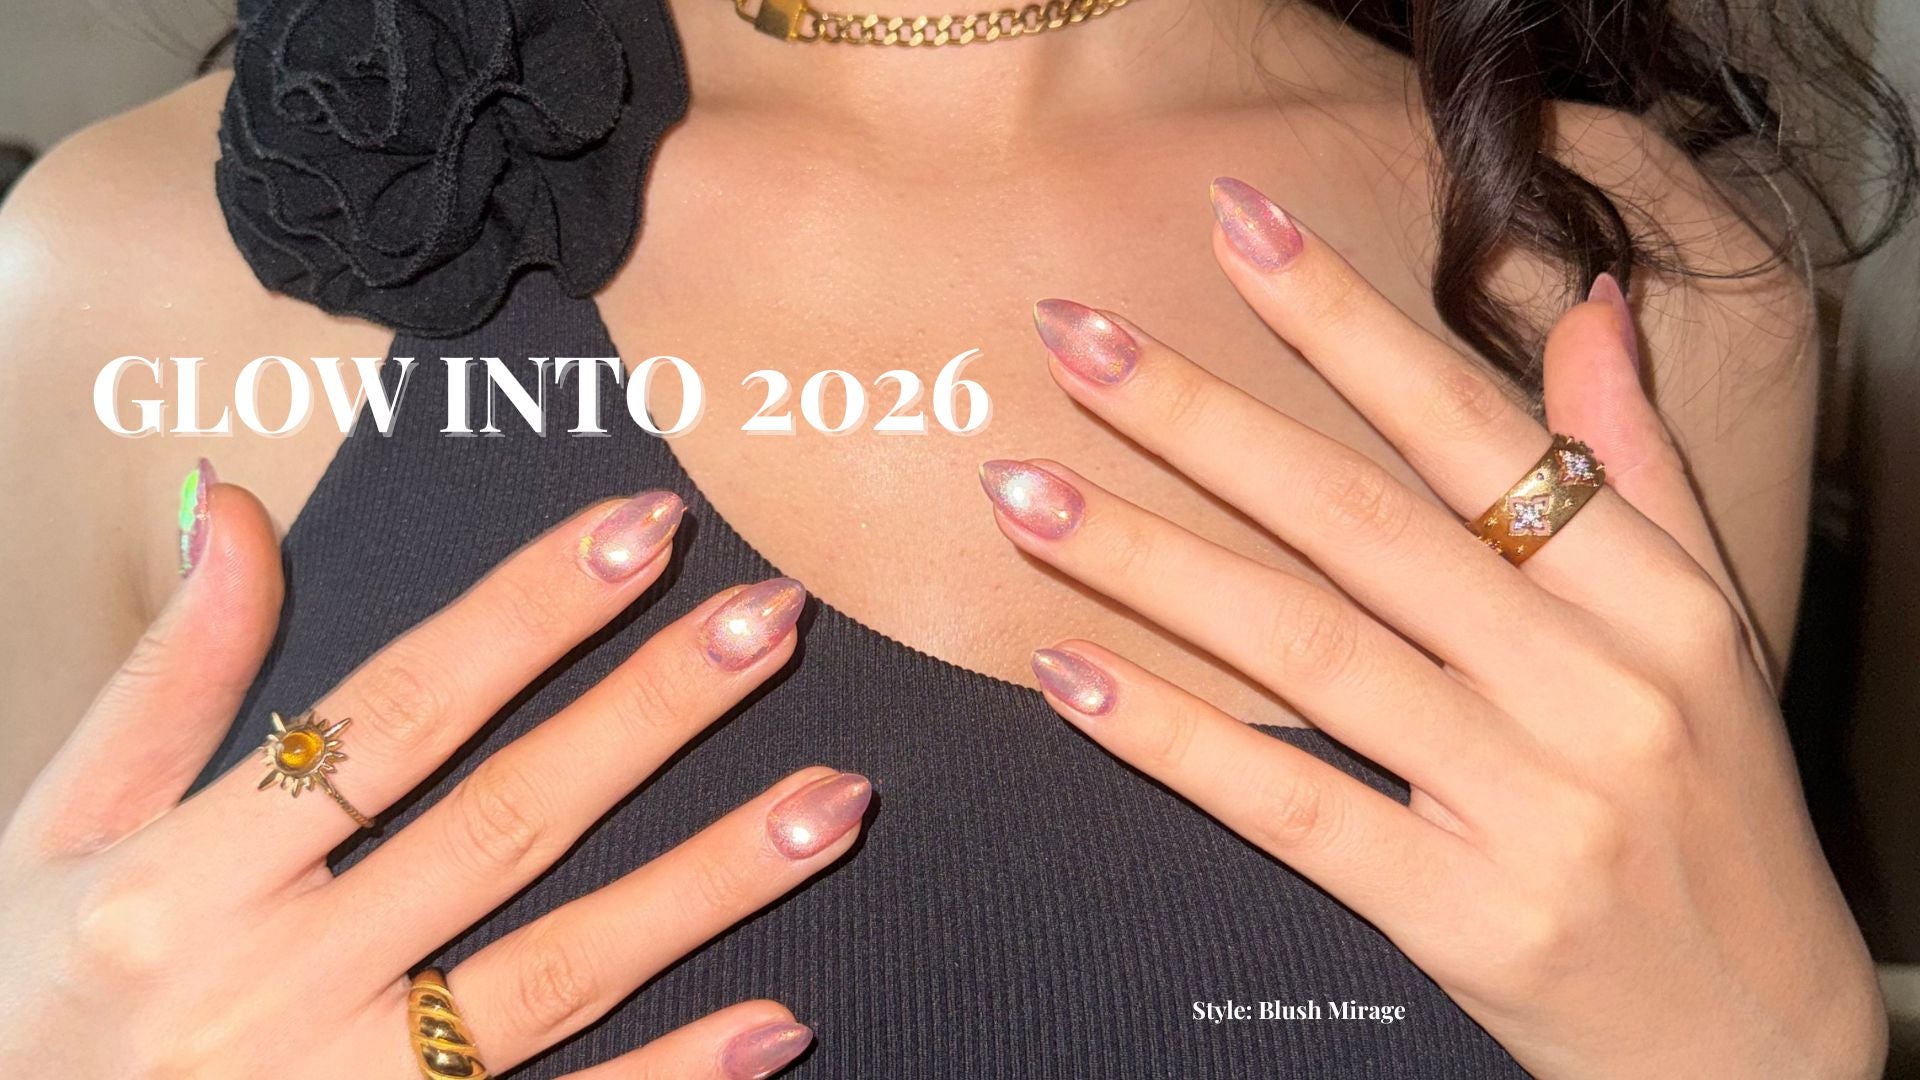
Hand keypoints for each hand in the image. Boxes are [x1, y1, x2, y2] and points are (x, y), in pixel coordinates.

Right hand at [0, 479, 864, 1078]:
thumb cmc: (32, 998)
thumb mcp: (57, 835)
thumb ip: (165, 680)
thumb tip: (237, 506)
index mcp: (184, 879)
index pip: (392, 715)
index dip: (526, 616)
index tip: (645, 530)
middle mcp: (269, 986)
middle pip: (501, 826)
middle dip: (650, 717)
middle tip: (778, 622)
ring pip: (556, 973)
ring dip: (705, 888)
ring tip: (835, 800)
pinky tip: (777, 1022)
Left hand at [985, 177, 1882, 1076]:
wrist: (1755, 1043)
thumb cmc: (1718, 814)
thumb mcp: (1714, 632)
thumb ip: (1639, 471)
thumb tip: (1595, 312)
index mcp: (1650, 601)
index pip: (1471, 431)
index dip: (1347, 322)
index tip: (1238, 227)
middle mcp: (1593, 688)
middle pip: (1360, 524)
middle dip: (1203, 420)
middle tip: (1072, 336)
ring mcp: (1528, 807)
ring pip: (1307, 650)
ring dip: (1149, 562)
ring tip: (1023, 492)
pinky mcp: (1462, 917)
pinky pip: (1291, 807)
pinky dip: (1174, 736)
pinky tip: (1072, 673)